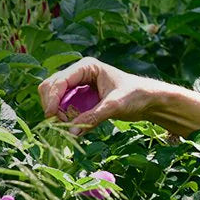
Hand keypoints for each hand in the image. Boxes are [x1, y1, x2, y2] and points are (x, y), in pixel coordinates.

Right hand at [38, 57, 178, 135]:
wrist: (149, 100)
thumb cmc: (136, 95)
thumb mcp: (115, 105)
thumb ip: (93, 117)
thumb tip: (70, 132)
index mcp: (87, 67)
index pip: (59, 81)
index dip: (52, 99)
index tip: (52, 117)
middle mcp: (79, 73)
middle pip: (50, 88)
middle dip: (52, 106)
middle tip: (61, 124)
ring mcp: (78, 85)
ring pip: (54, 98)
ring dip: (57, 113)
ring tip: (70, 125)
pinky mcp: (80, 97)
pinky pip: (62, 107)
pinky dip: (63, 117)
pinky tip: (74, 126)